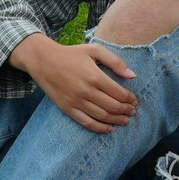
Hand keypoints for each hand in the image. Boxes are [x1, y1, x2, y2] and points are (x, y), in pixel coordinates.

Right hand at [13, 32, 138, 131]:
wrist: (43, 60)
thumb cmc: (71, 54)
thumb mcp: (94, 50)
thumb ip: (115, 61)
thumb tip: (133, 75)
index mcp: (95, 76)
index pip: (118, 93)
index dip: (129, 99)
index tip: (135, 101)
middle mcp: (86, 90)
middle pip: (112, 106)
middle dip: (125, 110)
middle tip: (133, 111)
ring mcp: (76, 101)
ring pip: (101, 116)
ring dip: (116, 120)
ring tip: (125, 120)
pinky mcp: (67, 108)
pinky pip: (86, 122)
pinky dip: (100, 128)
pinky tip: (109, 128)